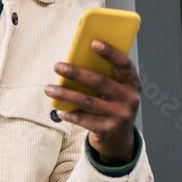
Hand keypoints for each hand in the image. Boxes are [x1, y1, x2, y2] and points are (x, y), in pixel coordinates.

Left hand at [43, 39, 139, 164]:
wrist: (120, 138)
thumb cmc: (113, 105)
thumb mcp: (115, 90)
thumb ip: (104, 76)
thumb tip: (75, 58)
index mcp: (132, 83)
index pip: (124, 64)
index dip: (110, 53)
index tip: (93, 42)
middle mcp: (129, 99)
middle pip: (100, 82)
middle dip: (76, 73)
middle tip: (57, 66)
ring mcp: (119, 115)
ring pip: (88, 101)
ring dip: (65, 94)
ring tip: (48, 89)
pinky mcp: (107, 129)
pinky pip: (84, 120)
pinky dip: (69, 114)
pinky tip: (59, 110)